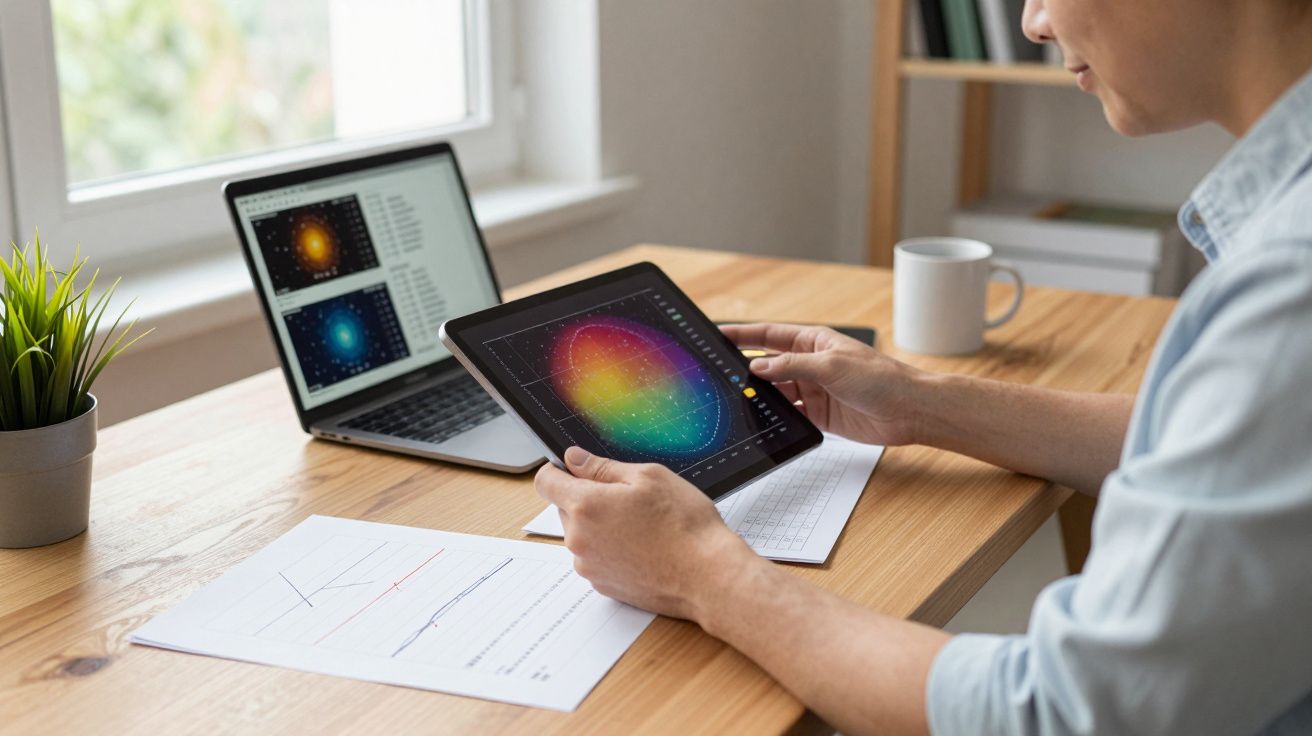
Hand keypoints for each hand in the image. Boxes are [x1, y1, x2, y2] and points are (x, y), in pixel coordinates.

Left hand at [534, 447, 763, 621]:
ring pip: (582, 535)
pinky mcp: (603, 586)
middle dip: (587, 499)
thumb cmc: (684, 525)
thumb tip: (573, 459)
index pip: (545, 482)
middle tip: (628, 499)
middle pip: (565, 509)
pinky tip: (643, 548)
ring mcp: (589, 566)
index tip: (573, 469)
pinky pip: (596, 558)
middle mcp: (579, 540)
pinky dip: (611, 550)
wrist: (707, 576)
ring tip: (641, 527)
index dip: (557, 470)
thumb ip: (602, 467)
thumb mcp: (648, 477)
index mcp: (585, 506)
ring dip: (600, 527)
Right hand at [720, 323, 926, 446]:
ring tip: (741, 401)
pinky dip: (778, 418)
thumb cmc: (882, 378)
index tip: (720, 335)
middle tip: (723, 375)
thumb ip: (792, 367)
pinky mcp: (819, 415)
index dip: (744, 335)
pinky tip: (765, 420)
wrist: (909, 410)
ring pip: (777, 392)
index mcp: (814, 342)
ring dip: (762, 397)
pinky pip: (790, 414)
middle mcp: (811, 365)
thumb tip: (759, 367)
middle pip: (770, 365)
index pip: (770, 336)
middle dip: (748, 370)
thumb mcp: (832, 366)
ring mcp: (814, 390)